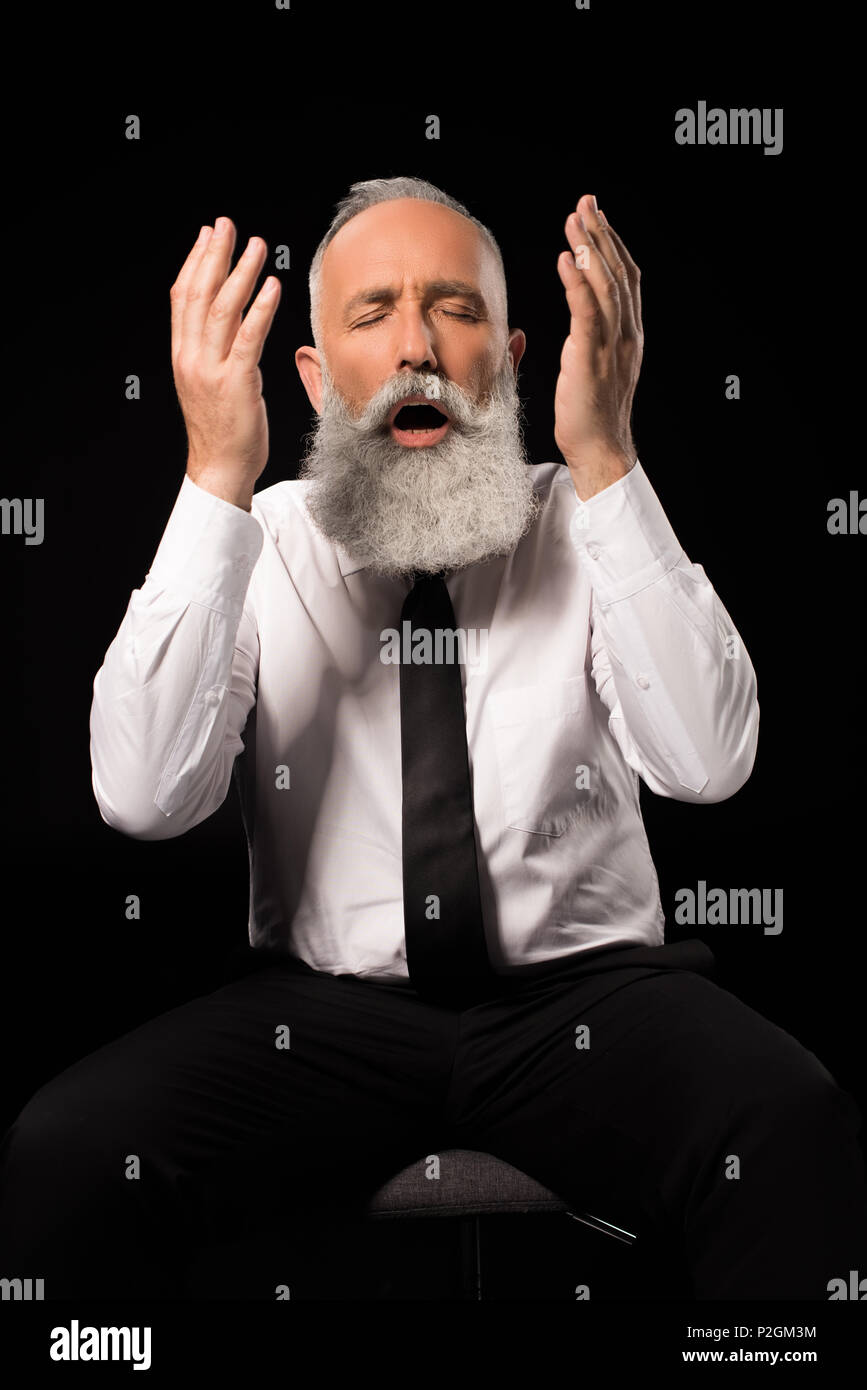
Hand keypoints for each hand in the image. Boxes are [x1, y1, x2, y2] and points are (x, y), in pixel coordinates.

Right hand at [170, 217, 280, 508]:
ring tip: (256, 246)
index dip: (195, 262)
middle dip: (214, 255)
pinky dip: (260, 308)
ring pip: (221, 309)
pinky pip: (247, 338)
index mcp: (182, 355)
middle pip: (198, 294)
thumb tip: (230, 317)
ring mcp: (211, 370)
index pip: (183, 297)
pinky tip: (271, 286)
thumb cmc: (222, 431)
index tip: (208, 236)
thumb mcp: (211, 382)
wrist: (220, 469)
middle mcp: (191, 358)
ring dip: (240, 273)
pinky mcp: (236, 383)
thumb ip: (215, 349)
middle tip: (228, 225)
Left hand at [554, 195, 642, 494]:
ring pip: (606, 285)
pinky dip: (577, 281)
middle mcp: (626, 334)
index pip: (625, 279)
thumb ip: (589, 337)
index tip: (596, 217)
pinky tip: (567, 258)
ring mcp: (611, 345)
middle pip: (619, 272)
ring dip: (589, 248)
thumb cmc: (590, 414)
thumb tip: (576, 316)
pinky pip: (586, 312)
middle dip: (602, 234)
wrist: (600, 449)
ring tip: (575, 220)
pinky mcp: (591, 358)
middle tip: (586, 203)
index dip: (611, 244)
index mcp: (629, 335)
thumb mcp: (593, 366)